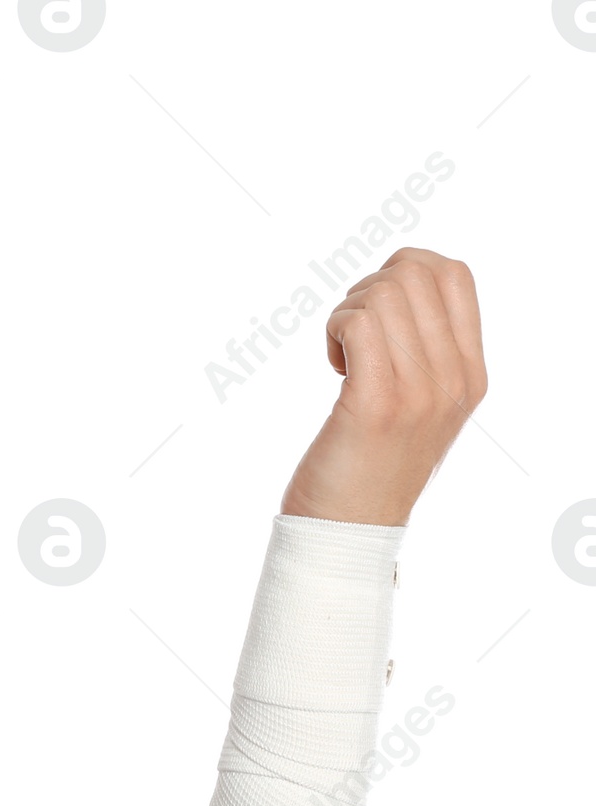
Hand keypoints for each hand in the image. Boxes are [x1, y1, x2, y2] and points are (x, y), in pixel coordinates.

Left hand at [279, 246, 486, 526]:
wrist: (347, 532)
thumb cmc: (368, 468)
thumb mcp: (420, 408)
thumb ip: (425, 355)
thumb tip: (398, 289)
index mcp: (470, 374)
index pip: (454, 275)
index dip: (404, 273)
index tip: (378, 317)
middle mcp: (452, 378)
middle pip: (414, 274)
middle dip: (369, 290)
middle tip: (352, 339)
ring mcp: (419, 390)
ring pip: (383, 293)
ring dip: (347, 313)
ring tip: (343, 358)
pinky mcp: (376, 403)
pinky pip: (356, 324)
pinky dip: (334, 331)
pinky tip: (335, 367)